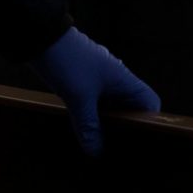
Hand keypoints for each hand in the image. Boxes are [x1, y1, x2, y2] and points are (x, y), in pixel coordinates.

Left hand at [33, 27, 160, 156]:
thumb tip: (96, 152)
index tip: (141, 141)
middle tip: (117, 149)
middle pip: (130, 109)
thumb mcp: (79, 98)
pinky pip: (94, 105)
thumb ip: (88, 126)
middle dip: (126, 128)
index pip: (150, 104)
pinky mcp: (83, 84)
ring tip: (98, 145)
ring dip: (106, 124)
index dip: (151, 122)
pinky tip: (82, 131)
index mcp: (125, 81)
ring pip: (110, 108)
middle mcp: (117, 82)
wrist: (42, 40)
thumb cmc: (69, 62)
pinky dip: (91, 118)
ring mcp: (100, 82)